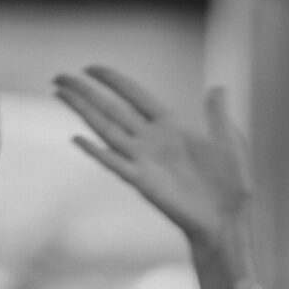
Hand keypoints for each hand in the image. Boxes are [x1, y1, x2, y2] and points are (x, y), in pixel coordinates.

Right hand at [53, 68, 251, 246]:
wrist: (226, 221)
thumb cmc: (230, 186)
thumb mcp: (228, 142)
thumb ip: (217, 115)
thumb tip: (217, 87)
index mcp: (171, 127)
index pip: (135, 96)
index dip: (113, 80)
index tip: (90, 67)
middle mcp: (151, 141)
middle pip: (111, 109)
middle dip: (85, 92)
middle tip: (58, 76)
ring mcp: (144, 161)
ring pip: (106, 129)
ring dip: (82, 111)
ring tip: (59, 94)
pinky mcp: (143, 183)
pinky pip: (114, 164)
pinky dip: (96, 151)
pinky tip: (77, 138)